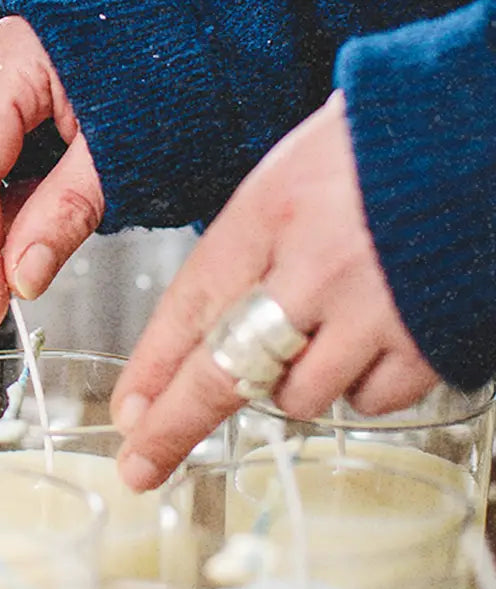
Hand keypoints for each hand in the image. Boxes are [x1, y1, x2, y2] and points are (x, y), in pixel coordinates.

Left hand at [109, 90, 439, 490]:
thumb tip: (212, 320)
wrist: (476, 126)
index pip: (189, 306)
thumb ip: (253, 245)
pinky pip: (373, 399)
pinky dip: (360, 386)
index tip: (127, 412)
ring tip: (315, 332)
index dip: (151, 368)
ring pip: (301, 395)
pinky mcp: (432, 338)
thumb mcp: (293, 173)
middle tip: (141, 462)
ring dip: (291, 384)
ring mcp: (376, 307)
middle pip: (226, 371)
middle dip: (175, 424)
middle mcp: (315, 266)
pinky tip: (369, 340)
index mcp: (270, 212)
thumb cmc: (384, 143)